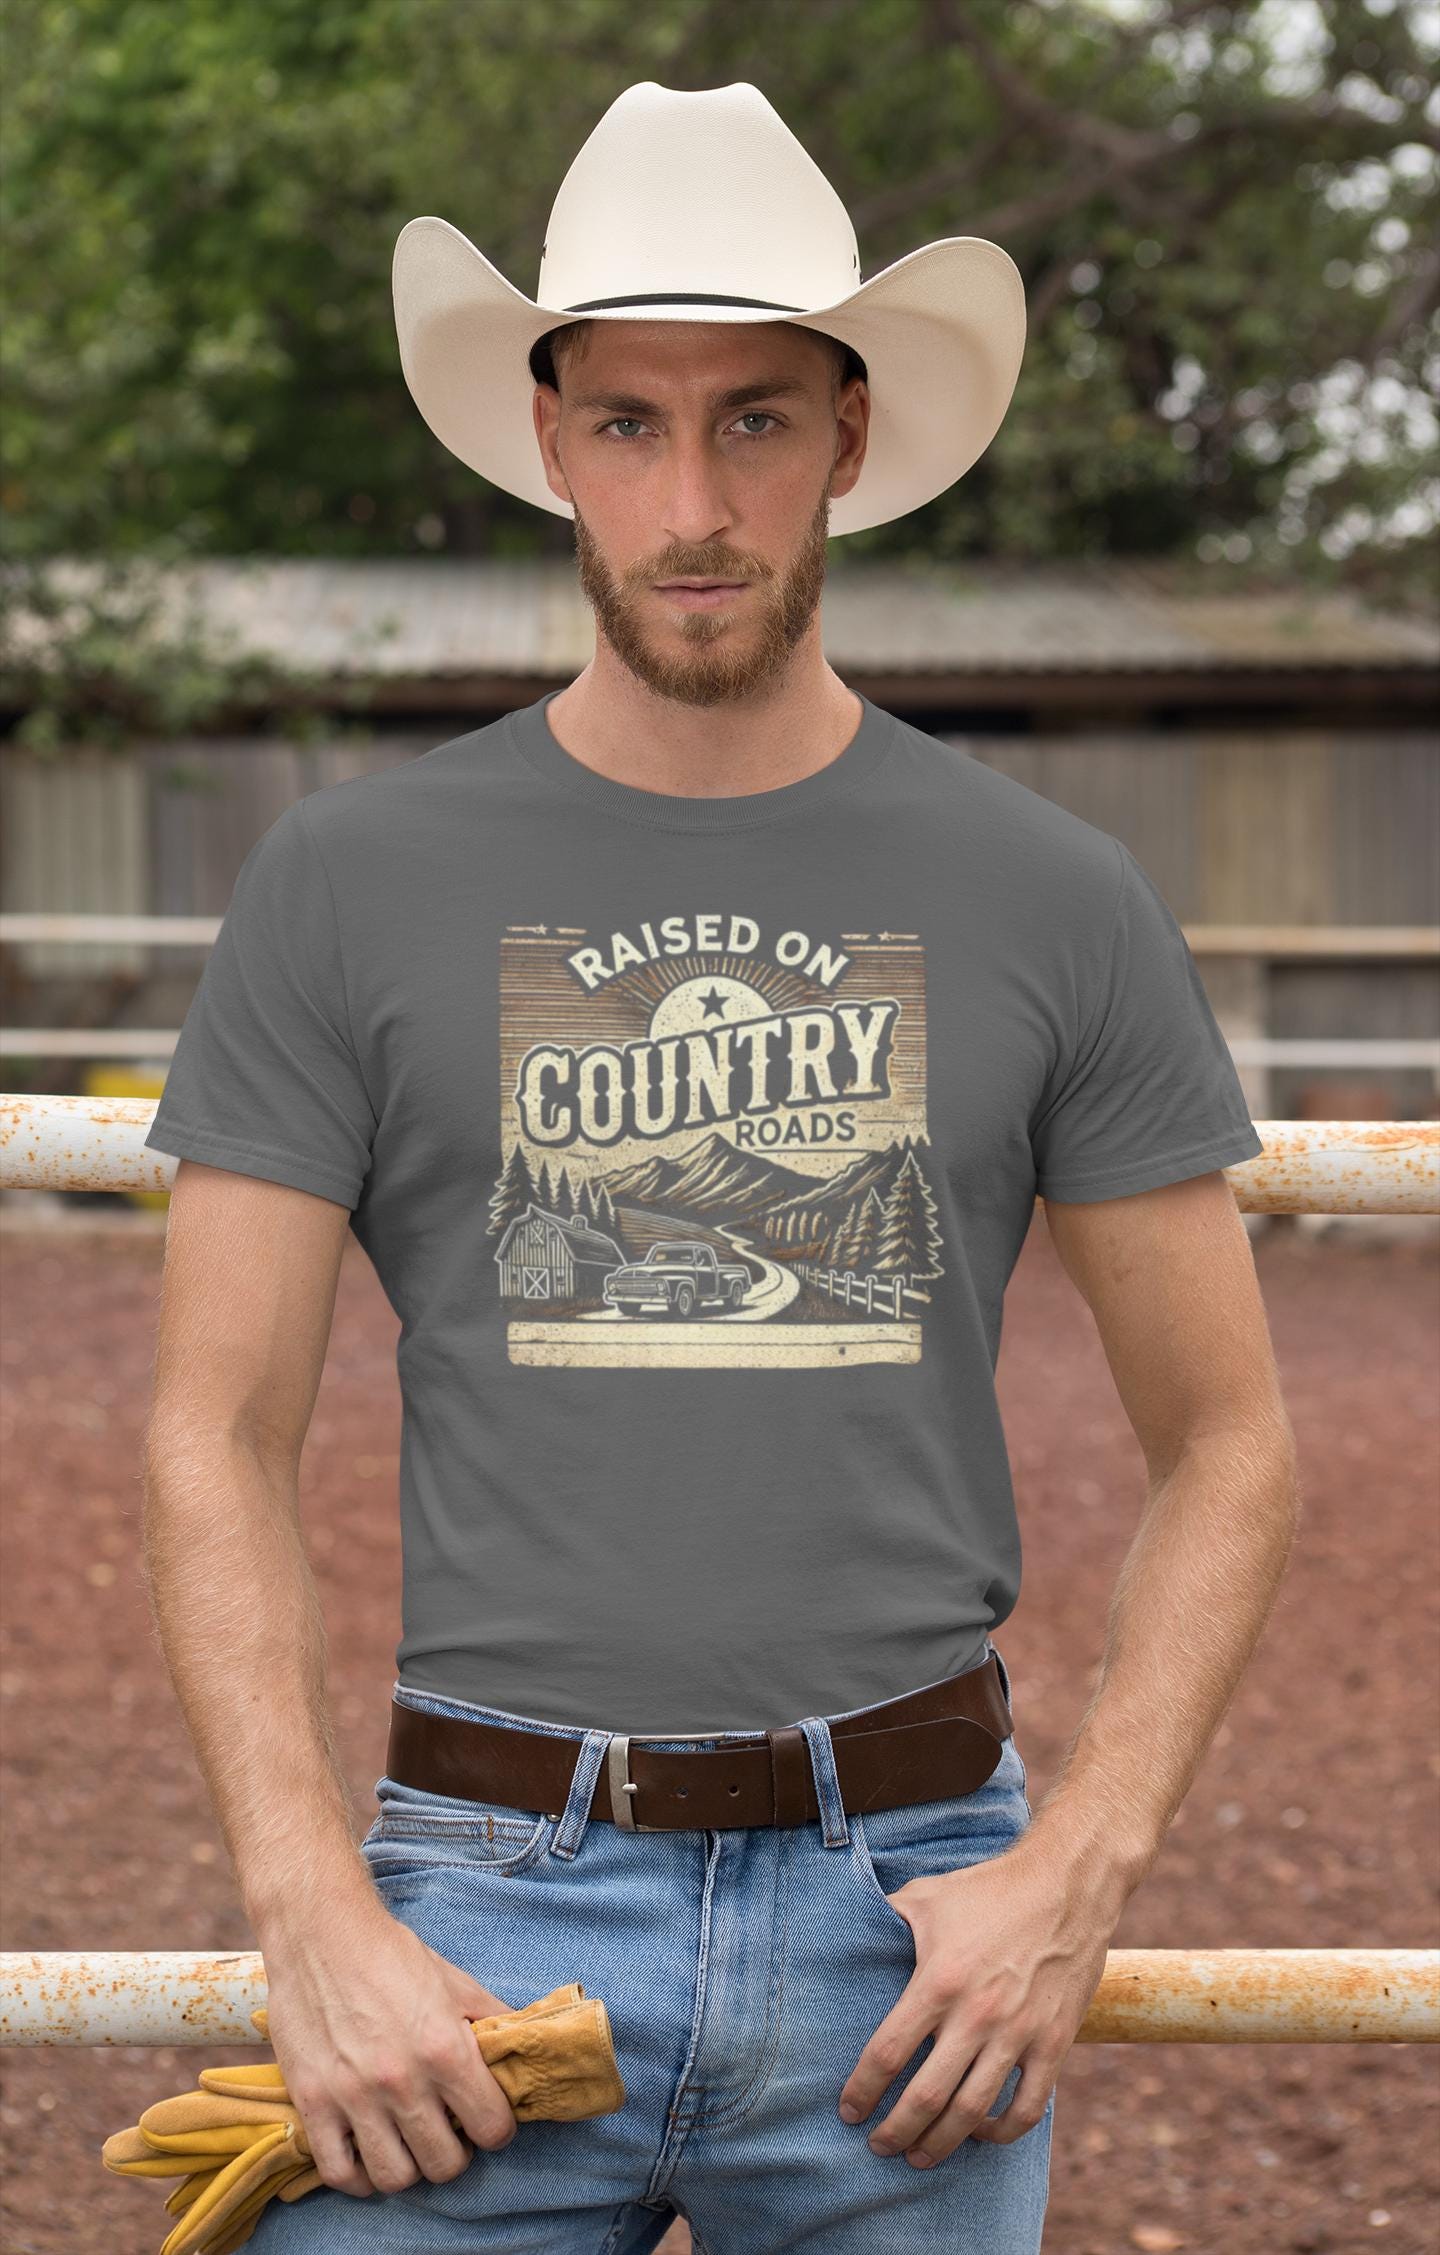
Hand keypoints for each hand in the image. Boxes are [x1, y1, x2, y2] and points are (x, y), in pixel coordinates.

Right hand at [259, 1897, 519, 2196]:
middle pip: (445, 2164)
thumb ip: (493, 2021)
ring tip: (408, 2142)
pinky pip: (339, 2174)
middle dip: (455, 2153)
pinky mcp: (312, 2103)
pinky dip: (358, 2177)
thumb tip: (528, 2049)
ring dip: (409, 2166)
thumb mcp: (455, 1982)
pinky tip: (368, 2152)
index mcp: (445, 2049)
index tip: (486, 2119)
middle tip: (447, 2131)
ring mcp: (353, 2097)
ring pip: (395, 2178)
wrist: (320, 1933)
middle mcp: (402, 2081)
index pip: (492, 2128)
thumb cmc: (391, 1955)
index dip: (496, 2127)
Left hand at [836, 1836, 1111, 2167]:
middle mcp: (977, 2015)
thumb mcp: (927, 1896)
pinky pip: (1027, 2108)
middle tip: (877, 2146)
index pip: (887, 2053)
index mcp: (938, 1981)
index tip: (848, 2111)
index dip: (862, 2090)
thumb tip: (849, 1936)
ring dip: (940, 2143)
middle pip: (925, 2097)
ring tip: (918, 2156)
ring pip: (971, 2113)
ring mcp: (1018, 2034)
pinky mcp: (1054, 2044)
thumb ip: (887, 1922)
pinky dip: (1000, 2133)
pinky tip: (979, 2134)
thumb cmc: (988, 1890)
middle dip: (894, 2131)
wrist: (1067, 1885)